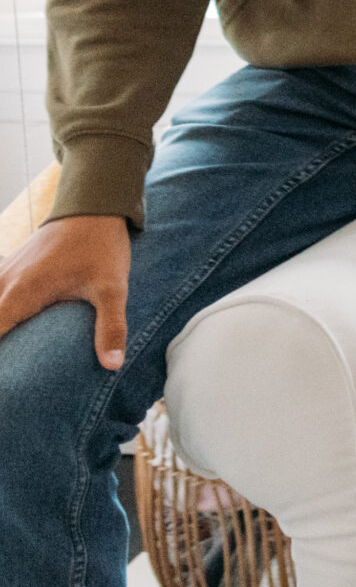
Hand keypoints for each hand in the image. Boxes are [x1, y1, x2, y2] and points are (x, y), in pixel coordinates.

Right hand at [0, 214, 131, 368]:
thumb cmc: (102, 247)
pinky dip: (0, 307)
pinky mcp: (8, 267)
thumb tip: (113, 365)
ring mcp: (2, 272)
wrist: (94, 206)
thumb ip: (110, 327)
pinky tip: (7, 316)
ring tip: (12, 346)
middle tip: (9, 371)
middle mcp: (3, 283)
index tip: (3, 380)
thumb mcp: (113, 288)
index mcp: (21, 293)